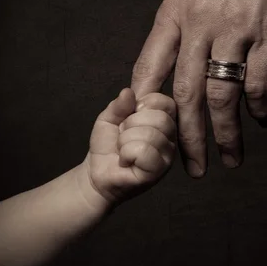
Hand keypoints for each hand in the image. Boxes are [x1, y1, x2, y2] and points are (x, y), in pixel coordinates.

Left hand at [82, 88, 175, 204]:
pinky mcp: (158, 171)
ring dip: (126, 140)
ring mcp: (167, 155)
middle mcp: (170, 137)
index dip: (142, 105)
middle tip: (124, 135)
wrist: (96, 172)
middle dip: (132, 124)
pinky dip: (127, 153)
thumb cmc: (107, 145)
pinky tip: (126, 160)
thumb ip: (119, 104)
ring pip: (151, 135)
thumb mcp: (109, 117)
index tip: (129, 117)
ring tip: (123, 148)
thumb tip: (128, 92)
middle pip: (161, 118)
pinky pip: (145, 151)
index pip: (165, 102)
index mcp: (163, 120)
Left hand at [131, 0, 266, 176]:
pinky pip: (260, 82)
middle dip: (185, 140)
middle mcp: (199, 25)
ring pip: (220, 97)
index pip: (149, 70)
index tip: (149, 135)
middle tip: (191, 169)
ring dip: (225, 135)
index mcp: (174, 14)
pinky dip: (261, 107)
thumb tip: (176, 62)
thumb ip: (183, 24)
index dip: (146, 109)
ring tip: (230, 159)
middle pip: (183, 95)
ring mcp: (234, 29)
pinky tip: (264, 119)